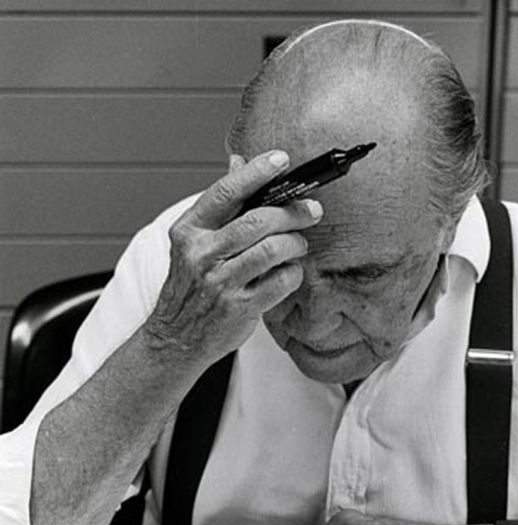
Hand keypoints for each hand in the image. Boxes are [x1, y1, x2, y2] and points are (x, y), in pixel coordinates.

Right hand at [143, 150, 322, 370]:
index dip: (257, 171)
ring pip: (273, 249)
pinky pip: (281, 281)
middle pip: (257, 220)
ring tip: (298, 244)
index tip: (281, 160)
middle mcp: (202, 255)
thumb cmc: (190, 287)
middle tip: (310, 210)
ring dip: (295, 242)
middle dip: (291, 211)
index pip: (225, 191)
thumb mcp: (192, 242)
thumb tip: (238, 162)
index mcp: (189, 231)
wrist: (176, 338)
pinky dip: (293, 273)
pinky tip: (289, 272)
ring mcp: (221, 282)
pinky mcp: (241, 307)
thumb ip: (218, 205)